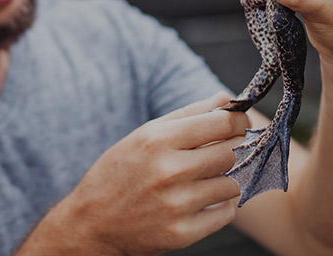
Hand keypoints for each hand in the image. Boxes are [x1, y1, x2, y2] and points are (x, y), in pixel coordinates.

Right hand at [24, 92, 248, 255]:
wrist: (92, 223)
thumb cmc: (119, 172)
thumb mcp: (145, 134)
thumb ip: (188, 114)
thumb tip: (225, 99)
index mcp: (158, 140)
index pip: (222, 124)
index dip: (238, 121)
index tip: (239, 122)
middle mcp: (169, 171)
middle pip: (231, 153)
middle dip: (236, 148)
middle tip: (228, 148)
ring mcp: (176, 205)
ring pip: (232, 184)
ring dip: (228, 178)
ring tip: (210, 176)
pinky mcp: (182, 233)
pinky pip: (226, 213)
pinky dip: (222, 205)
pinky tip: (204, 198)